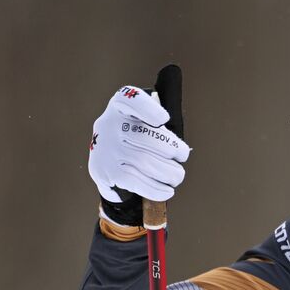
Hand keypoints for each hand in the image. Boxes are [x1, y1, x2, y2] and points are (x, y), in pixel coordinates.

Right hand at [87, 85, 189, 220]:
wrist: (106, 166)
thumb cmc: (133, 141)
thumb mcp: (141, 123)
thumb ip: (156, 126)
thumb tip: (179, 150)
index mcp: (119, 106)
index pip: (129, 99)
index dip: (148, 108)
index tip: (164, 119)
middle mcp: (109, 125)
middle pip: (145, 136)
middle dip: (171, 148)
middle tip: (182, 156)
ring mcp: (106, 150)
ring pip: (144, 161)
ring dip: (168, 172)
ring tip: (177, 176)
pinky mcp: (107, 172)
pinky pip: (137, 181)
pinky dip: (156, 189)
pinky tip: (168, 191)